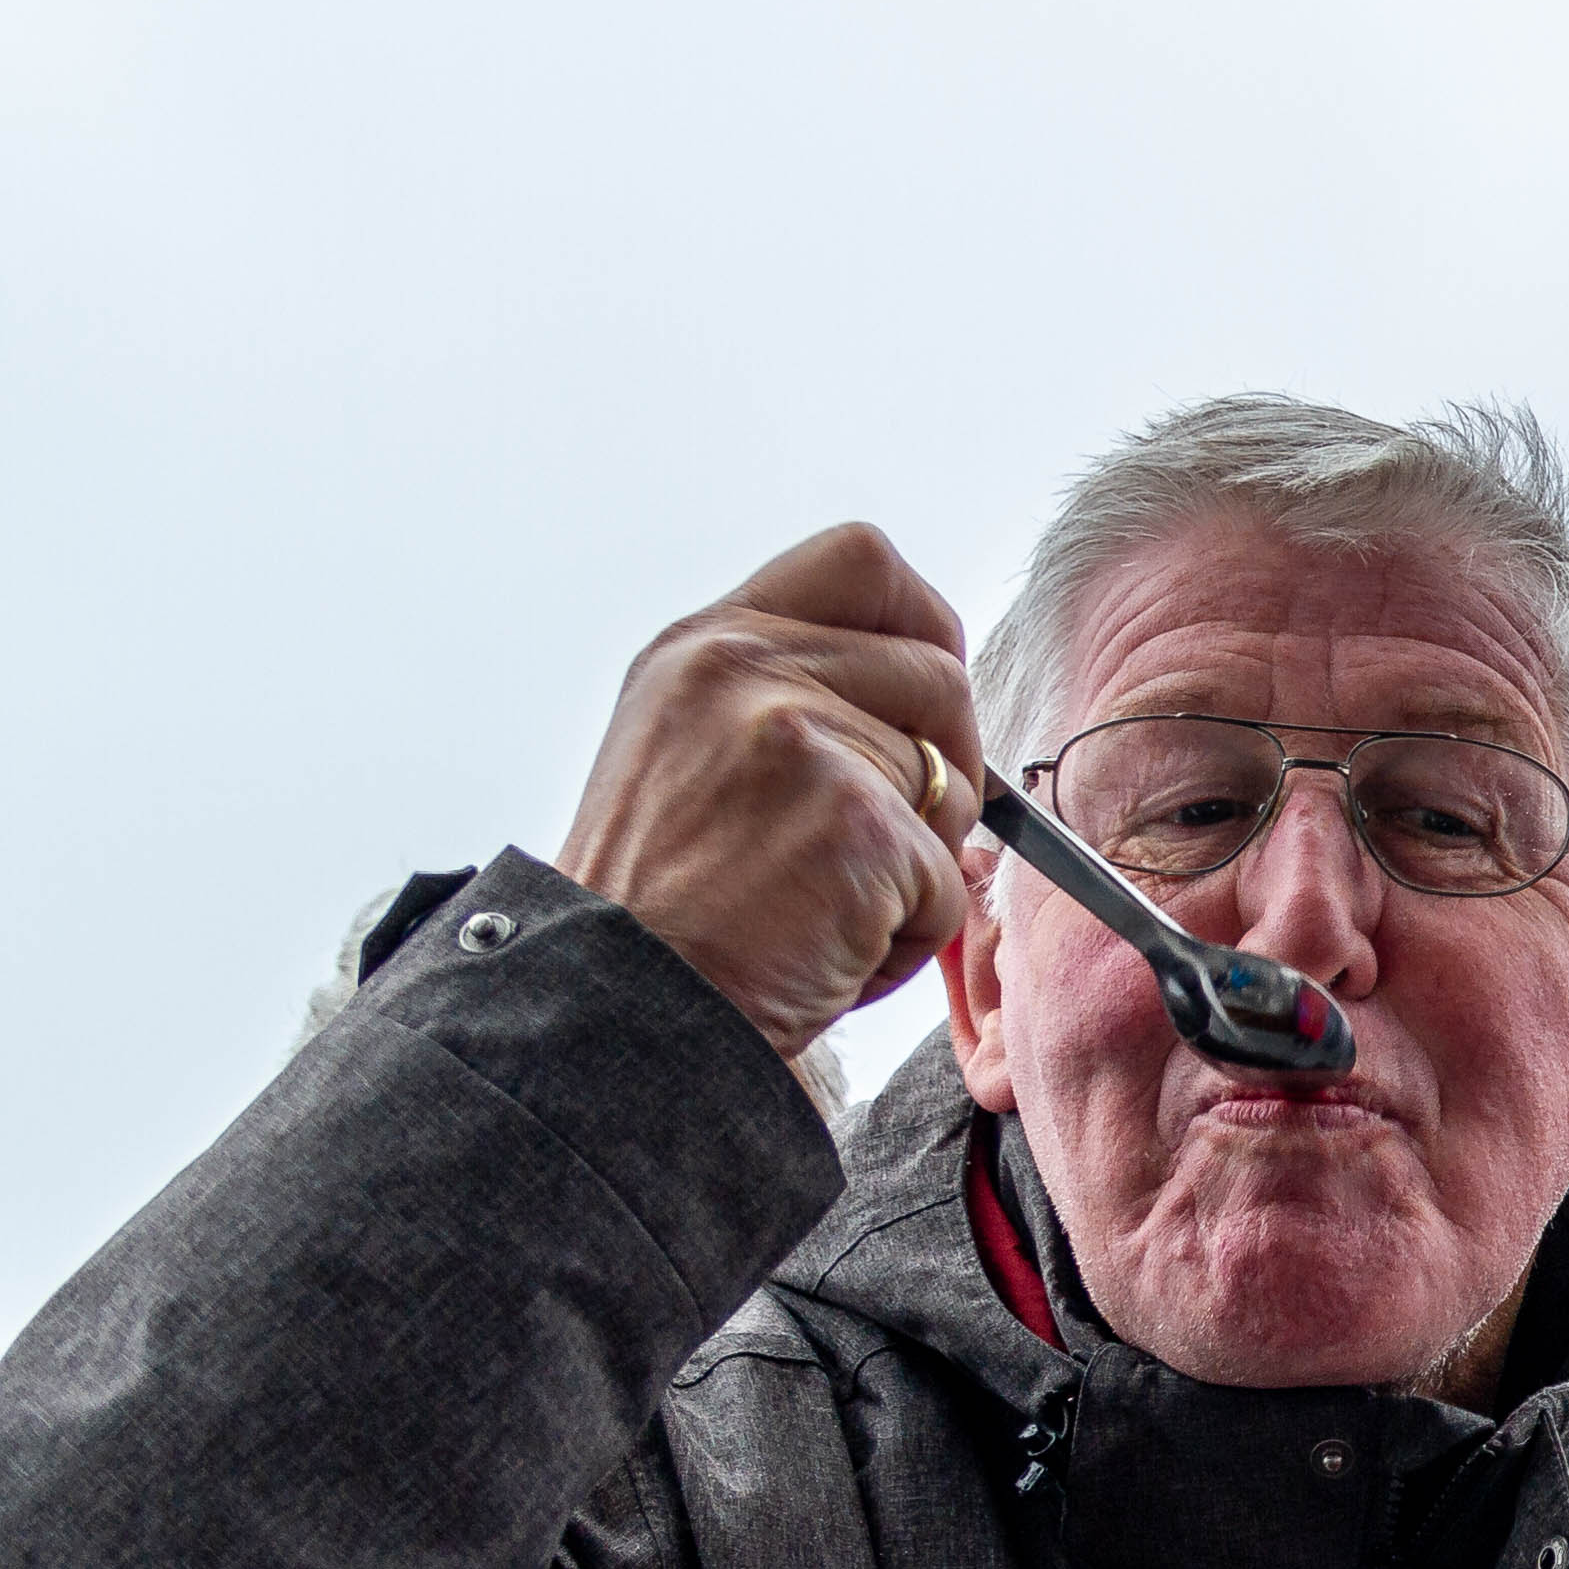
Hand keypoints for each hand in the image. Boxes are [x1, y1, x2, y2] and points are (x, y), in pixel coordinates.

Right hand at [556, 525, 986, 1061]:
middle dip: (942, 768)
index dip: (923, 627)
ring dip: (917, 865)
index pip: (863, 561)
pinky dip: (907, 936)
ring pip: (955, 783)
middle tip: (870, 843)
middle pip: (939, 674)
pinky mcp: (853, 819)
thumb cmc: (666, 910)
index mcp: (703, 644)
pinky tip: (824, 953)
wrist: (613, 1007)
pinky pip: (946, 878)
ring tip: (821, 908)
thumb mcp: (689, 756)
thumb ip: (789, 703)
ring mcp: (797, 736)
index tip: (921, 705)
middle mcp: (744, 667)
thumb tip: (929, 717)